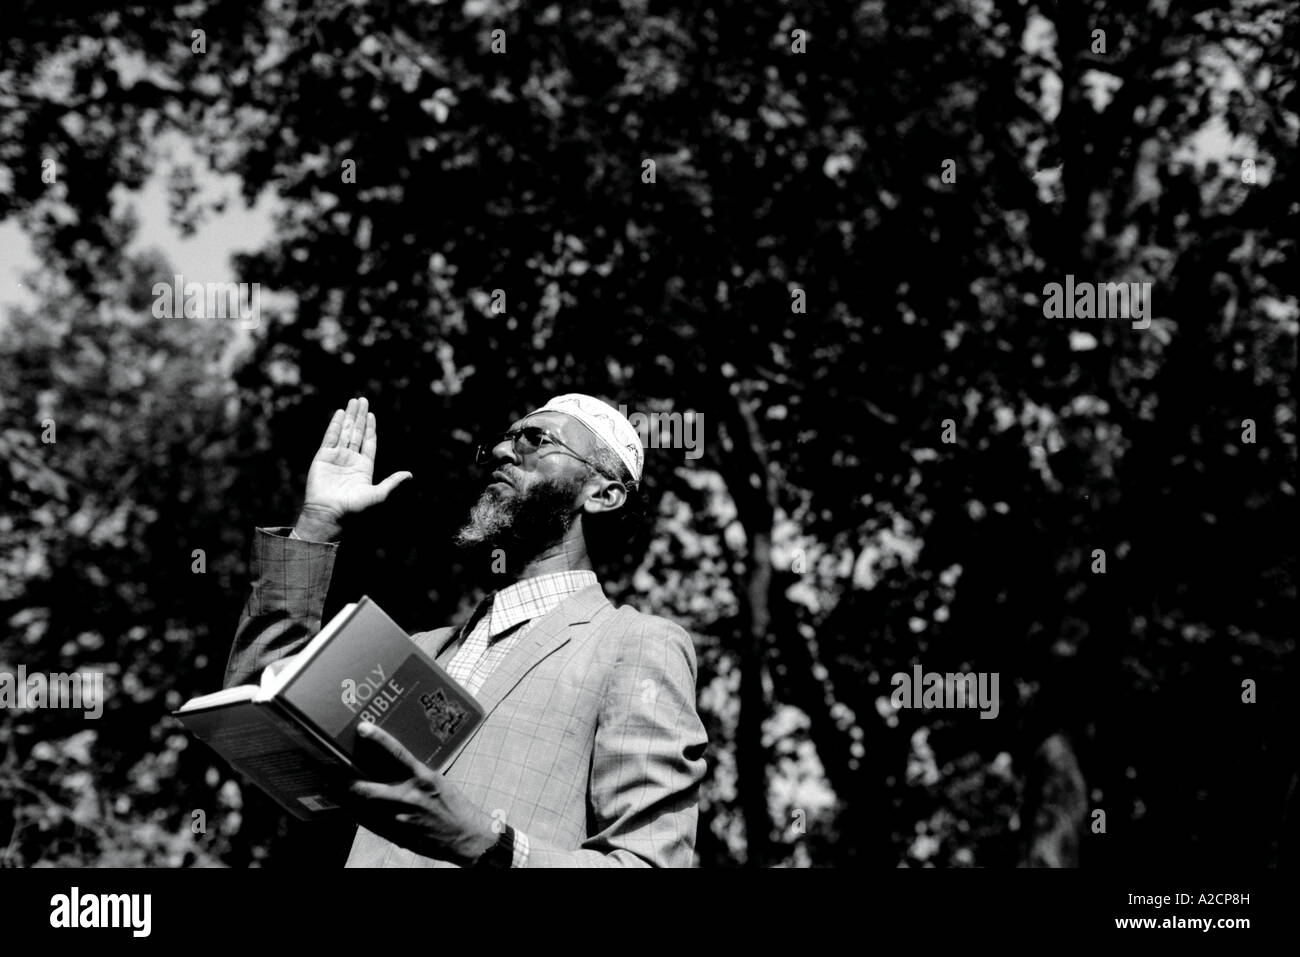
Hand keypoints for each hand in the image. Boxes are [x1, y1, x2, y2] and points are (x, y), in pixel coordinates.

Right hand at [298, 397, 411, 538]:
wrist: (330, 515)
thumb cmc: (355, 509)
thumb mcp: (379, 495)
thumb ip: (393, 483)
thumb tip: (410, 474)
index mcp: (364, 467)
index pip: (369, 442)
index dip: (371, 428)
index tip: (372, 414)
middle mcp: (350, 460)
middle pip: (357, 433)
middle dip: (360, 417)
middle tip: (363, 400)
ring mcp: (336, 457)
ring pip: (345, 432)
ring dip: (349, 416)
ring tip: (353, 401)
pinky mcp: (323, 457)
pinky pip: (330, 437)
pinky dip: (335, 424)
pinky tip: (340, 413)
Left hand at [343, 722, 497, 866]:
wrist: (465, 836)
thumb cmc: (453, 806)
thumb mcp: (436, 782)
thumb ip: (415, 775)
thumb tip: (395, 766)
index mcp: (423, 777)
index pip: (397, 753)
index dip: (379, 738)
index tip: (363, 728)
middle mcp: (409, 796)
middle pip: (368, 788)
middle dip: (351, 782)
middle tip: (339, 774)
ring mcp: (401, 817)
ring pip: (367, 808)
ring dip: (354, 800)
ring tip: (342, 791)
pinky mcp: (398, 834)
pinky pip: (374, 824)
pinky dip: (366, 816)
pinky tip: (361, 812)